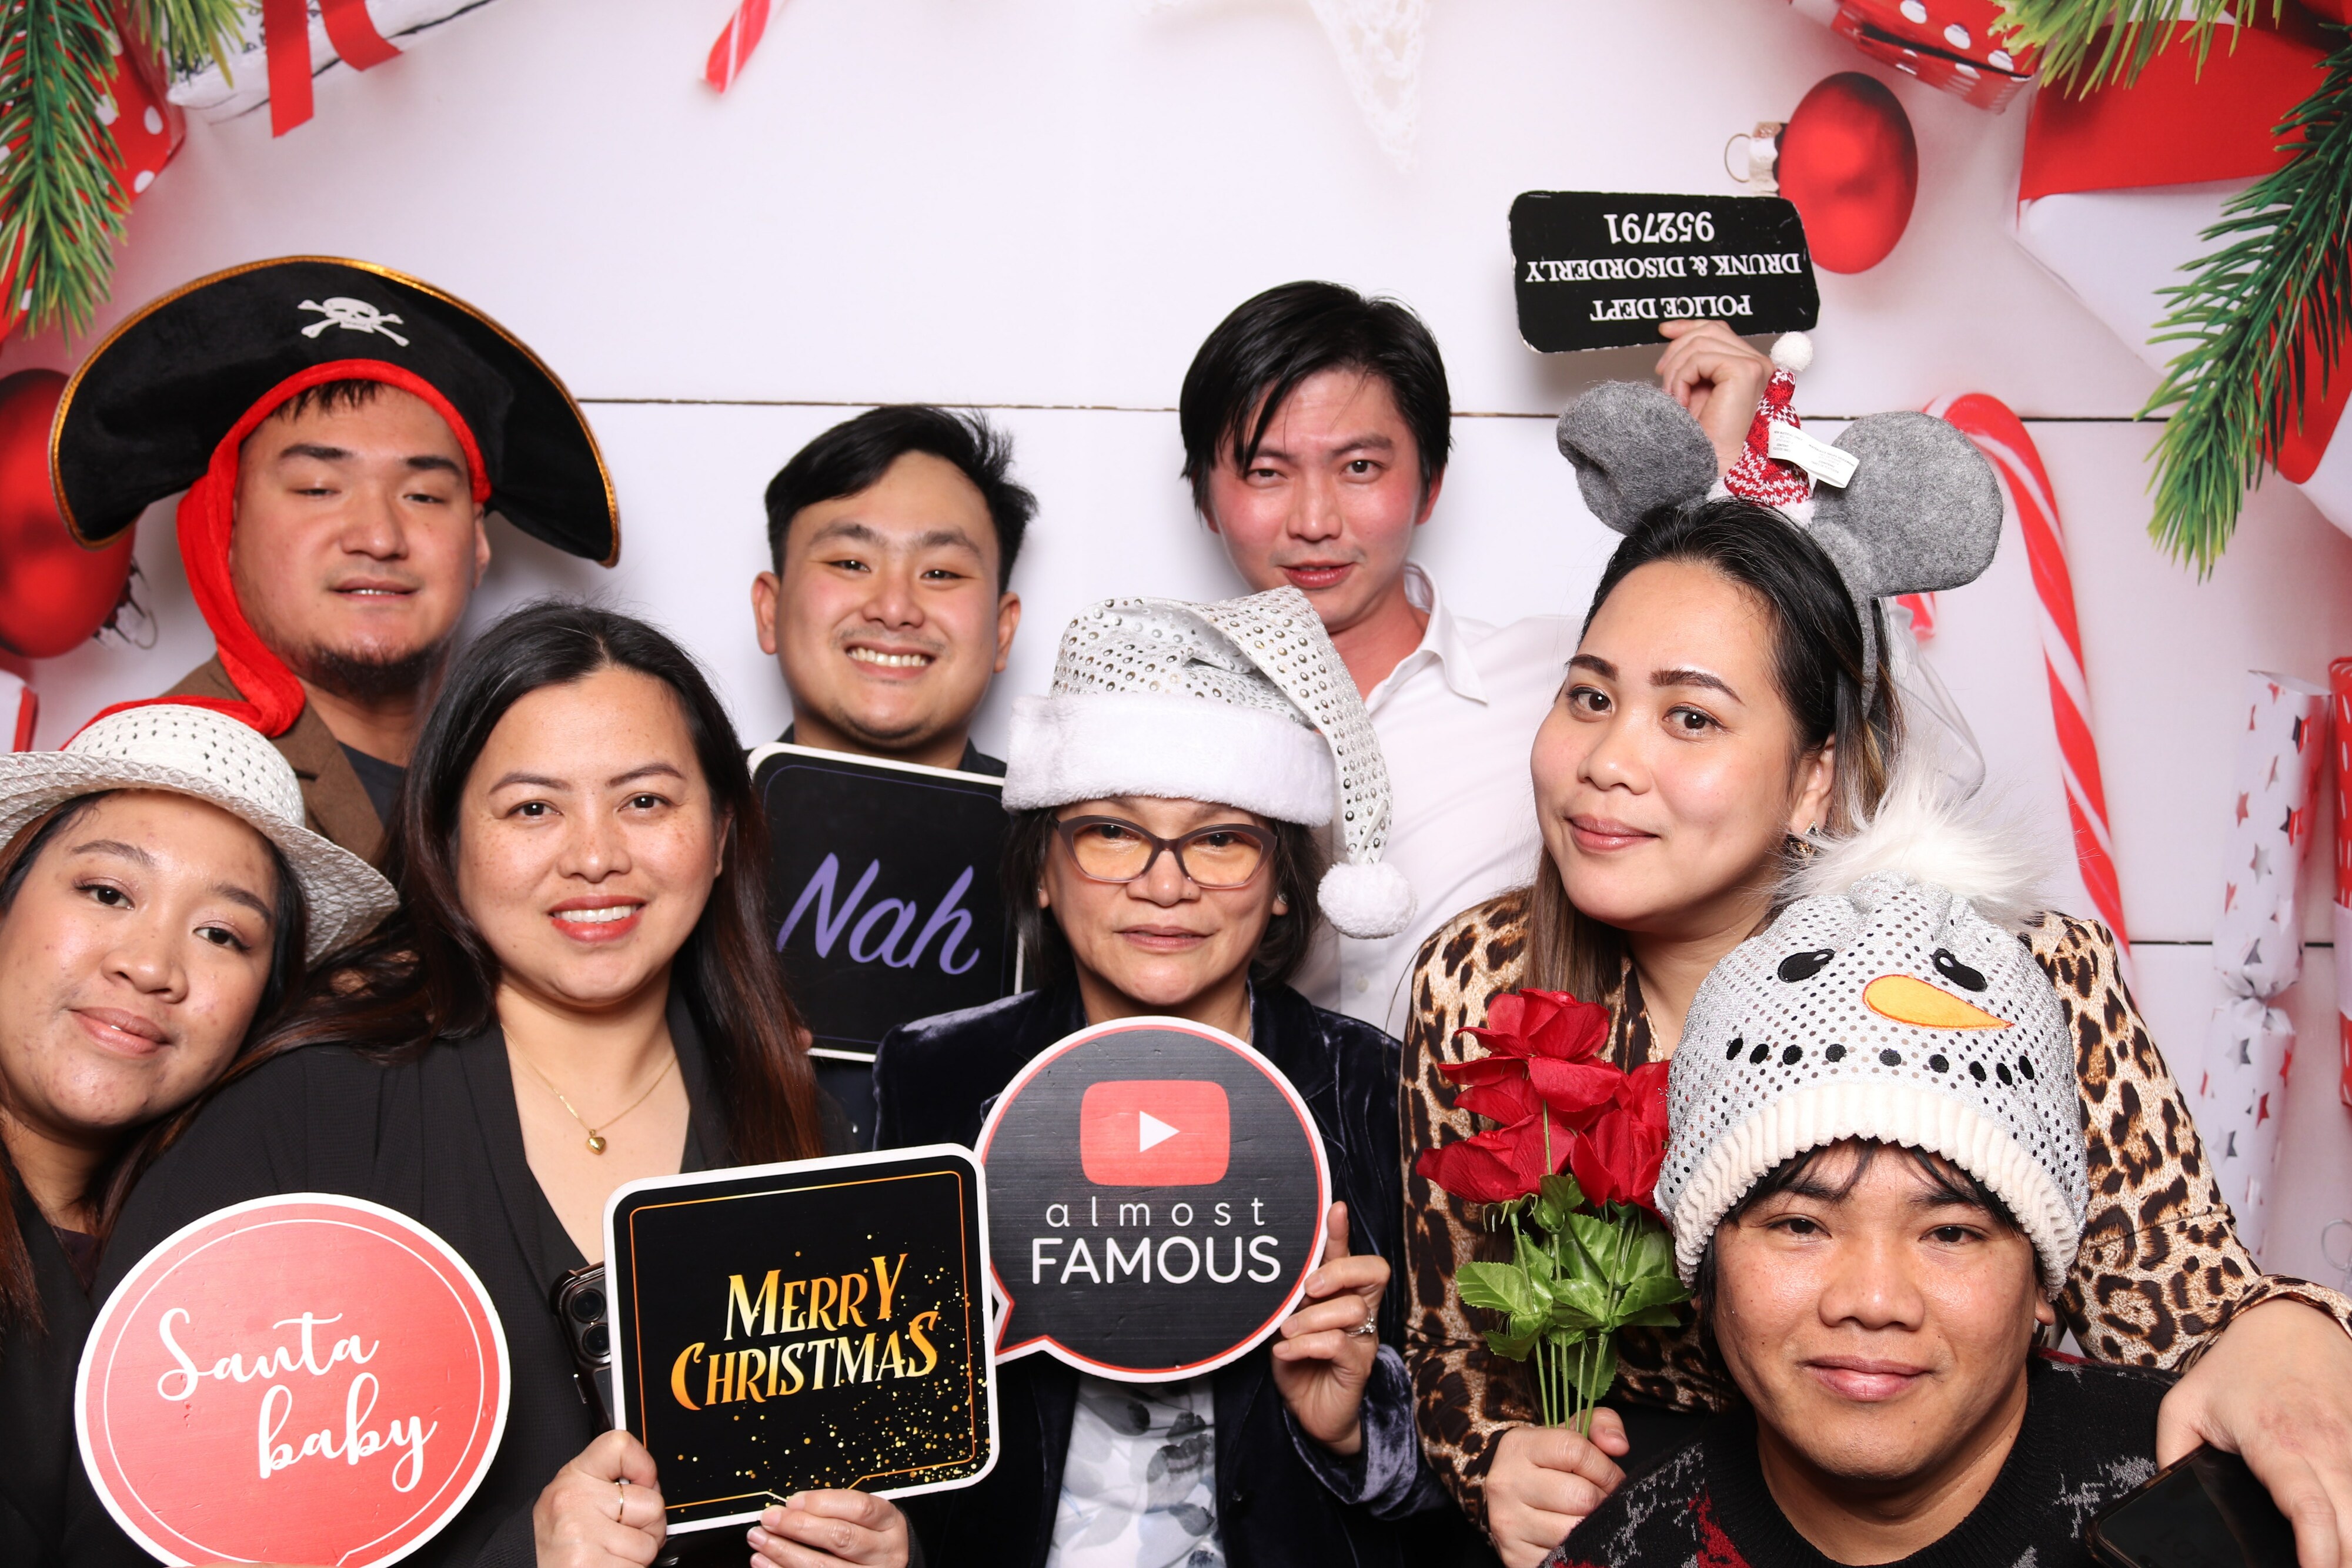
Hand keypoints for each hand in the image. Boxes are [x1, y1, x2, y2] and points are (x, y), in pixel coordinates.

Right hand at [533, 1431, 665, 1567]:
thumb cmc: (553, 1539)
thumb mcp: (572, 1497)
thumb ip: (607, 1484)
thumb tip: (652, 1485)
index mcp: (573, 1478)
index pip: (620, 1446)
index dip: (643, 1465)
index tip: (640, 1482)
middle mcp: (575, 1502)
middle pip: (652, 1506)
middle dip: (648, 1527)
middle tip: (623, 1535)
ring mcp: (582, 1537)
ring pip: (649, 1545)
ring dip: (637, 1557)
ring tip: (609, 1555)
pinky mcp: (588, 1566)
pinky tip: (605, 1566)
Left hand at [749, 1492, 909, 1566]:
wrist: (890, 1567)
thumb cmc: (871, 1537)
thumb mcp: (866, 1517)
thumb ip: (835, 1510)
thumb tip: (791, 1508)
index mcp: (889, 1523)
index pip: (858, 1508)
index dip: (822, 1503)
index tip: (791, 1502)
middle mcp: (885, 1553)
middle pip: (840, 1537)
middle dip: (798, 1527)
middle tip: (769, 1519)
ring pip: (823, 1566)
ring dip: (784, 1552)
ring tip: (760, 1541)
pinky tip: (766, 1563)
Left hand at [1270, 1202, 1389, 1455]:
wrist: (1309, 1415)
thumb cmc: (1298, 1364)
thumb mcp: (1288, 1324)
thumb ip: (1290, 1301)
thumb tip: (1278, 1275)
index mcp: (1342, 1294)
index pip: (1349, 1255)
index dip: (1342, 1232)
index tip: (1334, 1209)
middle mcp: (1360, 1310)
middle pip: (1372, 1271)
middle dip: (1338, 1271)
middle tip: (1307, 1288)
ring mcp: (1363, 1338)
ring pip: (1350, 1309)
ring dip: (1310, 1318)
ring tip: (1286, 1333)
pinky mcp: (1358, 1366)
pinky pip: (1337, 1344)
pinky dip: (1305, 1345)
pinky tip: (1285, 1353)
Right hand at [1484, 1415, 1627, 1567]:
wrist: (1509, 1499)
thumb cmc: (1548, 1464)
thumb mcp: (1569, 1433)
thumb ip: (1600, 1423)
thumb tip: (1618, 1445)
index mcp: (1518, 1446)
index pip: (1576, 1451)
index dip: (1605, 1467)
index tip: (1610, 1478)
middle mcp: (1506, 1482)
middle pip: (1581, 1496)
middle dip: (1602, 1500)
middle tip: (1601, 1500)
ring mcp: (1508, 1523)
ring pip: (1575, 1531)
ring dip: (1592, 1526)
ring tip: (1587, 1517)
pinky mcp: (1515, 1556)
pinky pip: (1565, 1558)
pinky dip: (1578, 1550)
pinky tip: (1574, 1538)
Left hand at [1655, 319, 1774, 473]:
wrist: (1712, 466)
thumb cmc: (1703, 438)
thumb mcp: (1693, 389)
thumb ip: (1691, 360)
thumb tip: (1671, 331)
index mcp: (1748, 366)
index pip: (1717, 329)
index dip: (1688, 326)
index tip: (1664, 330)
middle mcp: (1757, 363)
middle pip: (1708, 331)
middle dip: (1676, 352)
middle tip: (1664, 382)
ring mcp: (1754, 366)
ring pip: (1701, 342)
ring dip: (1677, 370)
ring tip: (1674, 397)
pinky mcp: (1745, 372)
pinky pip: (1700, 358)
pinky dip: (1682, 378)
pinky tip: (1682, 402)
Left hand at [2160, 1298, 2351, 1567]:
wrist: (2290, 1323)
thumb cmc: (2237, 1366)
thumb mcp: (2184, 1405)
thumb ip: (2172, 1456)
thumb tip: (2167, 1502)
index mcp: (2278, 1443)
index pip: (2309, 1508)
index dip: (2319, 1552)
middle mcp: (2327, 1449)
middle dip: (2345, 1560)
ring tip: (2335, 1561)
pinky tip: (2348, 1534)